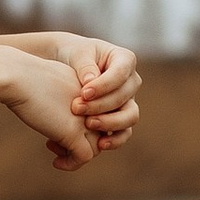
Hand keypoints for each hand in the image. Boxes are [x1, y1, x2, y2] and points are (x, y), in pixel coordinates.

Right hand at [0, 52, 99, 170]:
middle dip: (81, 141)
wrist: (17, 77)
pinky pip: (84, 157)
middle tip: (53, 142)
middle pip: (100, 131)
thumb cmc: (26, 77)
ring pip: (96, 147)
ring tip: (53, 150)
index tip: (58, 124)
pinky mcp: (73, 132)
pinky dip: (72, 164)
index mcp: (91, 90)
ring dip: (76, 155)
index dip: (83, 125)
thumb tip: (60, 111)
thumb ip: (63, 96)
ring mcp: (86, 119)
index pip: (100, 114)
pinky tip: (56, 163)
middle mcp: (94, 104)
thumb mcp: (53, 83)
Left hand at [58, 33, 140, 153]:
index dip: (104, 85)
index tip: (84, 93)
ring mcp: (128, 101)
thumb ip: (85, 66)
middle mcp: (131, 81)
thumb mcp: (77, 54)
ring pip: (130, 117)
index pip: (121, 74)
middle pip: (124, 97)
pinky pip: (124, 132)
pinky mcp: (120, 118)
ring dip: (110, 123)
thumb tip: (91, 81)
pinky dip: (114, 140)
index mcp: (125, 60)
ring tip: (88, 125)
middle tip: (77, 108)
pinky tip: (99, 145)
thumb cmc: (74, 55)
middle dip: (101, 105)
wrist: (68, 67)